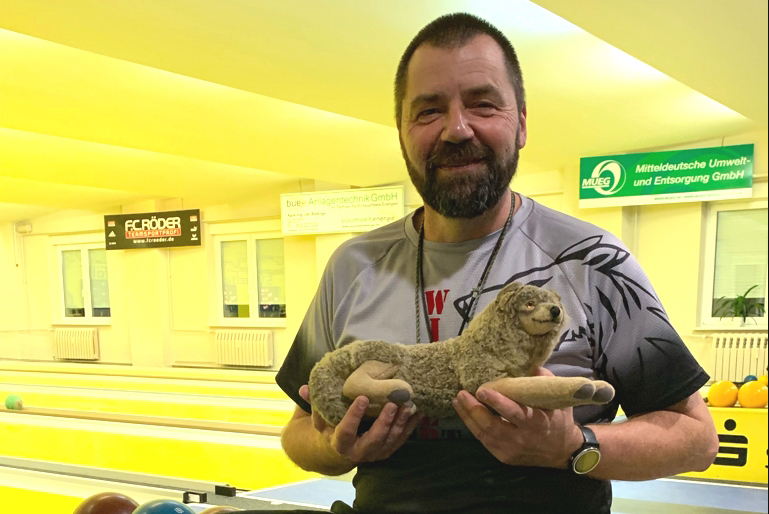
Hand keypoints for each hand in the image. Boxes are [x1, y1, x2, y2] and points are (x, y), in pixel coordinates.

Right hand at [299, 385, 421, 463]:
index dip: (354, 416)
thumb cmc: (330, 427)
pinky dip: (410, 426)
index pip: (346, 432)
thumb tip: (304, 388)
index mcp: (339, 444)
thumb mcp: (319, 417)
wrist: (341, 448)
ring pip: (390, 441)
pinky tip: (418, 412)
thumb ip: (313, 403)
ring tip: (407, 405)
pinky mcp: (388, 450)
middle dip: (384, 424)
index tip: (363, 398)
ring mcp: (375, 453)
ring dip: (400, 423)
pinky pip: (401, 440)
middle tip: (391, 404)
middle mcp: (358, 453)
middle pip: (373, 441)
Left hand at [452, 368, 583, 467]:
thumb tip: (533, 367)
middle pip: (492, 426)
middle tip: (462, 393)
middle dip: (474, 409)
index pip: (514, 413)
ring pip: (484, 434)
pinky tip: (465, 414)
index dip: (497, 402)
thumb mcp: (559, 400)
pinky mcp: (504, 456)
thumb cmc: (559, 420)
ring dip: (468, 417)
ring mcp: (511, 450)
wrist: (562, 452)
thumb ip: (546, 382)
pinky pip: (484, 441)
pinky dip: (473, 427)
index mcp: (537, 423)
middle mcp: (522, 439)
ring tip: (457, 401)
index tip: (482, 390)